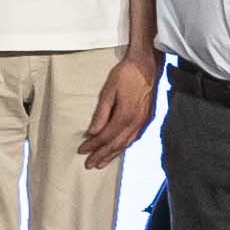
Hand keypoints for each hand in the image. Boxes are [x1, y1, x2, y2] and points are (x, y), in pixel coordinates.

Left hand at [80, 53, 157, 167]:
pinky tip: (118, 149)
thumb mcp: (109, 91)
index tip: (82, 151)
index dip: (93, 146)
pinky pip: (133, 138)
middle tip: (89, 164)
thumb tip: (92, 132)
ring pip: (126, 143)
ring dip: (112, 154)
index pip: (105, 137)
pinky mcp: (147, 118)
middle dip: (101, 155)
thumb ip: (101, 113)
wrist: (147, 65)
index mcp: (125, 116)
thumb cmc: (126, 74)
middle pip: (116, 144)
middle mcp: (136, 123)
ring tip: (101, 163)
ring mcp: (143, 122)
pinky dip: (124, 146)